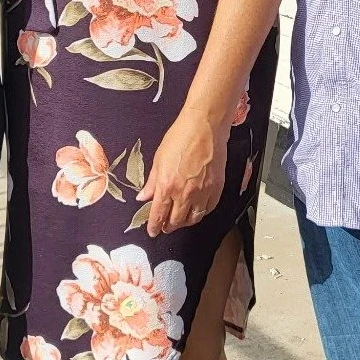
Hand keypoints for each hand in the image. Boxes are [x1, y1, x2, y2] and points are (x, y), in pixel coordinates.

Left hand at [139, 111, 227, 236]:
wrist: (204, 127)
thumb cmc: (180, 138)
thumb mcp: (158, 160)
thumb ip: (152, 182)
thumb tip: (143, 196)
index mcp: (167, 186)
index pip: (158, 215)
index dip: (154, 226)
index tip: (153, 231)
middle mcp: (185, 194)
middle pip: (176, 221)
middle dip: (169, 227)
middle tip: (165, 227)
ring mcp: (202, 192)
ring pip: (194, 219)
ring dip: (185, 222)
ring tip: (180, 220)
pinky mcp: (216, 188)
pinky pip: (208, 209)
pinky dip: (201, 213)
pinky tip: (196, 210)